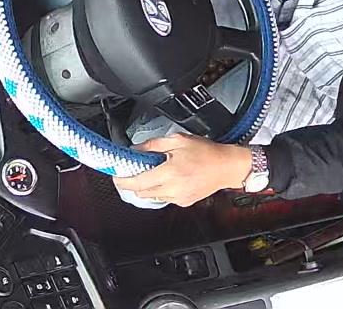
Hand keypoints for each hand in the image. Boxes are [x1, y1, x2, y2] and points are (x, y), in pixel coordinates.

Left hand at [114, 134, 252, 206]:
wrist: (227, 166)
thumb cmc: (206, 152)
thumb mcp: (178, 140)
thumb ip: (153, 145)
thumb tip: (135, 149)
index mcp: (169, 172)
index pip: (137, 182)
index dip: (122, 180)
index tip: (115, 175)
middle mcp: (172, 188)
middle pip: (141, 192)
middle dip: (132, 183)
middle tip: (130, 171)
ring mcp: (178, 198)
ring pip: (151, 197)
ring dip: (146, 187)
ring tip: (151, 172)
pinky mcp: (184, 202)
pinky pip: (164, 198)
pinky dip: (159, 190)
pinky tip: (167, 178)